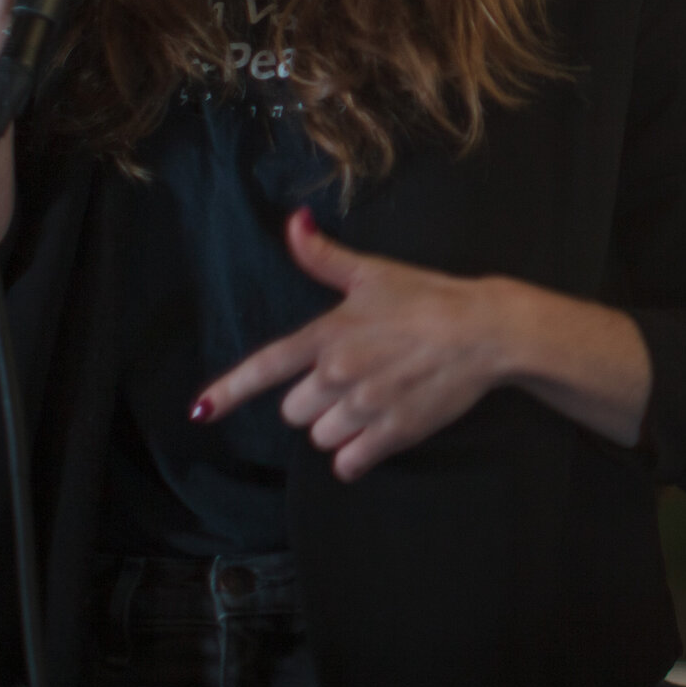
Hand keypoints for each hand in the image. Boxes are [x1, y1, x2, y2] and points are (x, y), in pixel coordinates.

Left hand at [194, 208, 519, 481]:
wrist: (484, 330)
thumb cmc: (429, 298)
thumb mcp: (374, 272)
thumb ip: (324, 256)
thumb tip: (293, 223)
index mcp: (328, 334)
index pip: (265, 366)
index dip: (229, 391)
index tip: (201, 411)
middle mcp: (338, 373)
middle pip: (294, 412)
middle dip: (316, 401)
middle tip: (353, 379)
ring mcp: (364, 406)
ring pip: (322, 438)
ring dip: (340, 427)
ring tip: (373, 400)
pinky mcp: (392, 433)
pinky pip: (349, 463)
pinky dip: (358, 455)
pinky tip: (378, 431)